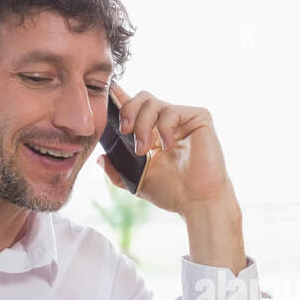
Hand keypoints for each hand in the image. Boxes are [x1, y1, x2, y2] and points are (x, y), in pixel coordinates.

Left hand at [99, 84, 234, 216]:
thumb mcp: (135, 182)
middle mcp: (168, 122)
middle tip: (125, 132)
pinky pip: (171, 111)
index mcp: (153, 132)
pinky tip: (168, 146)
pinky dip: (163, 128)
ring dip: (142, 125)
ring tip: (144, 150)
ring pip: (153, 102)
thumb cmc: (172, 193)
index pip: (134, 107)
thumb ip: (116, 171)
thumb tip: (99, 158)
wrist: (197, 201)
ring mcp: (184, 119)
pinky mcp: (199, 118)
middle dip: (127, 111)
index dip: (119, 99)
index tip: (106, 99)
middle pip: (142, 97)